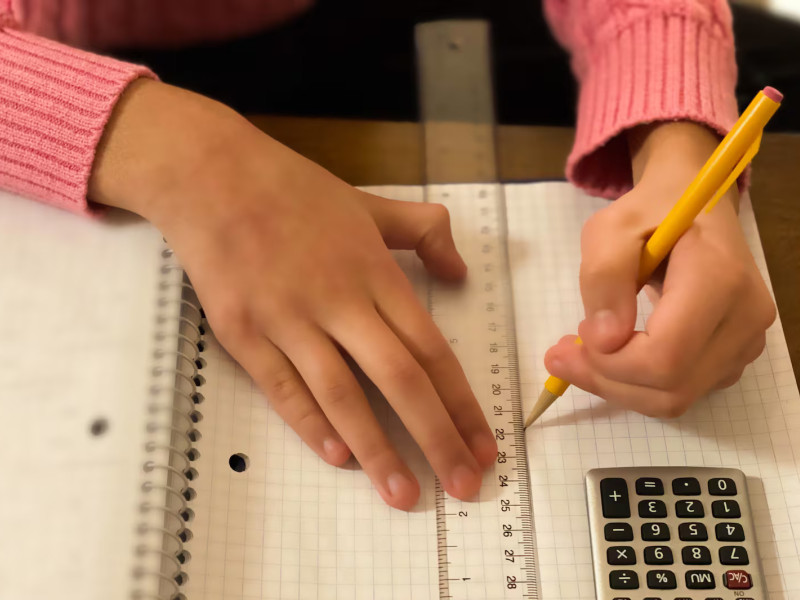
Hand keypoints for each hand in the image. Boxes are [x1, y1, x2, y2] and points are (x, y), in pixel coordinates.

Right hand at [90, 79, 496, 508]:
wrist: (211, 175)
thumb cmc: (292, 189)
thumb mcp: (368, 203)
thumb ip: (423, 232)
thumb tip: (460, 270)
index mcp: (374, 272)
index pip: (431, 349)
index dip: (463, 402)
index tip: (486, 444)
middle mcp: (338, 300)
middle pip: (400, 379)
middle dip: (437, 438)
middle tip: (465, 485)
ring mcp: (288, 319)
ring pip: (342, 394)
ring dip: (378, 449)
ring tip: (405, 494)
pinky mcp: (243, 332)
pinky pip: (282, 388)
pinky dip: (311, 424)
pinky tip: (339, 457)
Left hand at [545, 121, 775, 416]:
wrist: (694, 206)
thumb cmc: (651, 210)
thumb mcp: (610, 227)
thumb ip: (604, 276)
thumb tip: (605, 340)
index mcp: (720, 279)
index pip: (665, 355)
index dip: (612, 360)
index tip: (580, 331)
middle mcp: (745, 318)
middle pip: (670, 388)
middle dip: (607, 379)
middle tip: (563, 354)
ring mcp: (746, 343)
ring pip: (674, 399)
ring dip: (617, 387)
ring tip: (580, 354)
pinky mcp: (734, 358)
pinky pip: (681, 392)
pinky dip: (637, 385)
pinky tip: (612, 357)